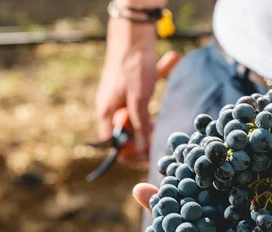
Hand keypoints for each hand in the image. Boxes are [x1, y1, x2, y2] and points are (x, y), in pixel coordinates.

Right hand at [95, 19, 156, 161]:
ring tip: (159, 124)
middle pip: (125, 131)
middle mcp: (111, 106)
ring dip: (148, 121)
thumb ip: (140, 125)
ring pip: (135, 117)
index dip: (126, 152)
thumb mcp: (138, 101)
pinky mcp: (131, 87)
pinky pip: (142, 100)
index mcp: (107, 111)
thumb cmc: (133, 68)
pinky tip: (164, 93)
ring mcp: (120, 96)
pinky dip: (152, 99)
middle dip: (140, 137)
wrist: (133, 35)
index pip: (111, 142)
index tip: (144, 155)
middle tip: (156, 141)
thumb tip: (141, 150)